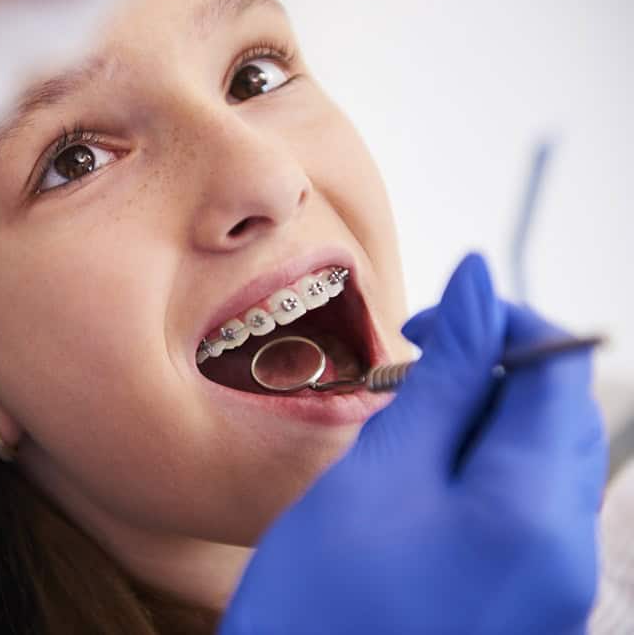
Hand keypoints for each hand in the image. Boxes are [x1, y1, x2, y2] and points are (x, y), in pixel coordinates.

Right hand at [221, 254, 605, 633]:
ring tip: (408, 427)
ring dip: (483, 420)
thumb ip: (443, 377)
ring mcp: (552, 586)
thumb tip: (481, 286)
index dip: (498, 319)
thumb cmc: (323, 604)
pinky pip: (525, 510)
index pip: (557, 367)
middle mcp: (566, 552)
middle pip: (558, 414)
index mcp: (535, 511)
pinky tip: (422, 481)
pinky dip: (481, 472)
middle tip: (414, 372)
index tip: (429, 322)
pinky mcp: (527, 605)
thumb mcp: (378, 473)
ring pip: (541, 459)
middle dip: (492, 371)